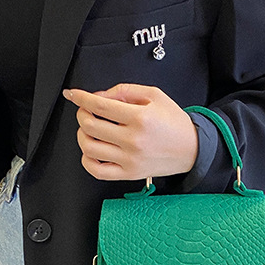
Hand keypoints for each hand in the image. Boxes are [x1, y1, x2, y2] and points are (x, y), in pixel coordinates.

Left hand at [63, 83, 198, 180]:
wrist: (191, 149)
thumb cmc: (173, 122)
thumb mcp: (154, 95)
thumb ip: (125, 90)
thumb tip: (99, 96)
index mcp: (140, 118)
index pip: (100, 105)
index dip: (81, 98)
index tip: (73, 94)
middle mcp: (133, 140)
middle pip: (90, 126)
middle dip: (81, 114)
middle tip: (85, 110)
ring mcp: (130, 160)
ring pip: (89, 148)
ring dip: (82, 135)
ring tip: (89, 130)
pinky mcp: (129, 174)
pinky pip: (97, 171)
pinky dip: (87, 160)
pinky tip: (91, 151)